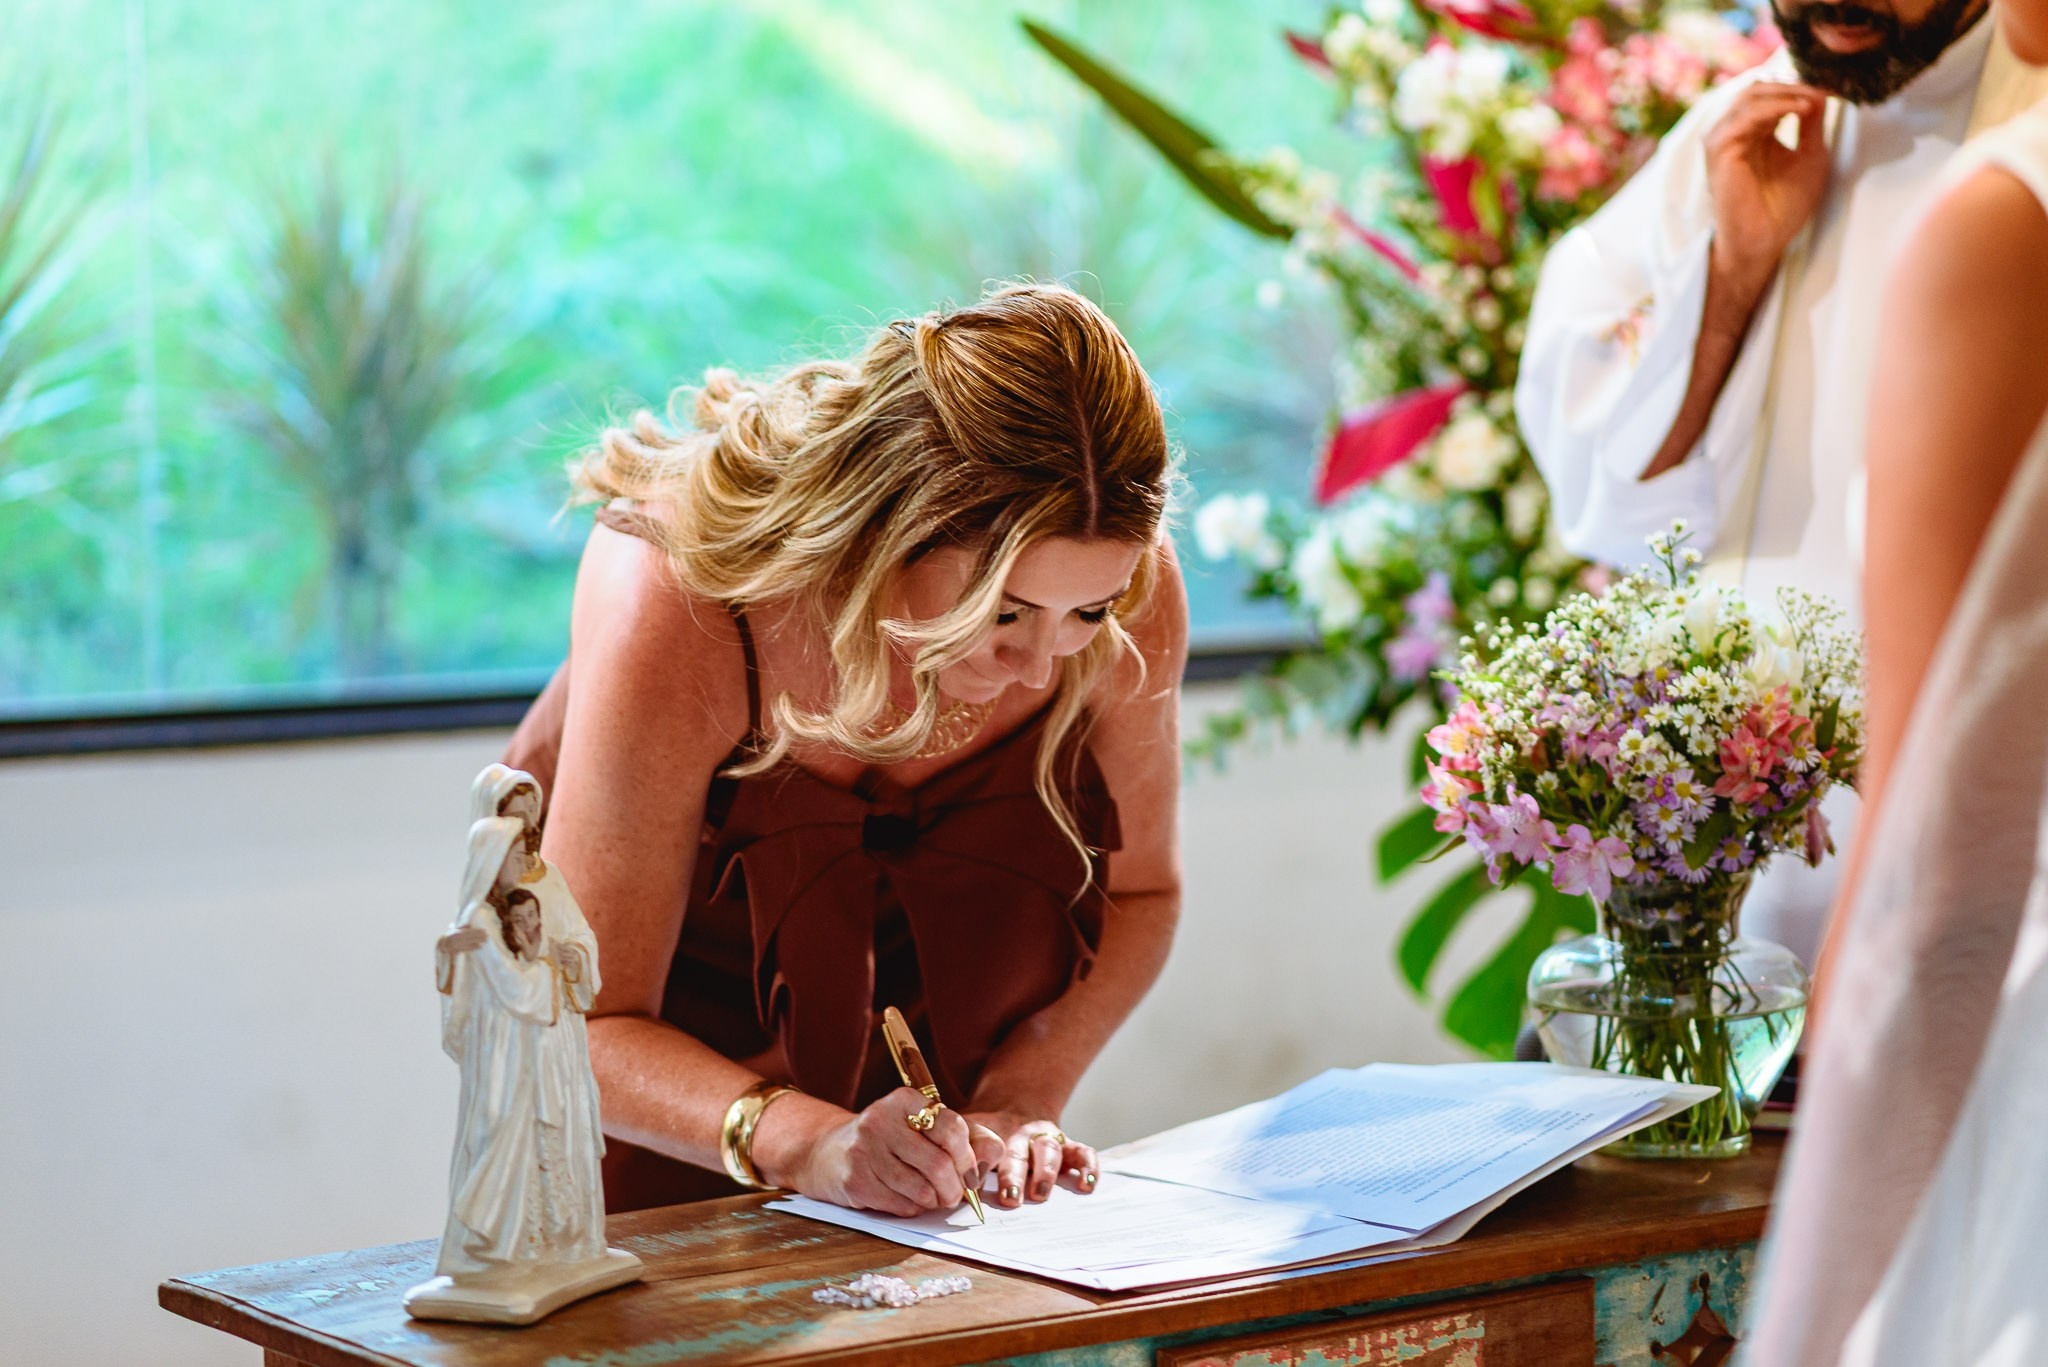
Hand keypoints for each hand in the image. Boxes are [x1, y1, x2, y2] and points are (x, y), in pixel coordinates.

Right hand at [438, 926, 486, 953]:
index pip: (469, 931)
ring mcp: (457, 944)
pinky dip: (473, 948)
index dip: (477, 931)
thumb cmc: (450, 935)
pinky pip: (466, 949)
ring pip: (469, 942)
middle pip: (470, 937)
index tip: (484, 930)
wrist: (442, 944)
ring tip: (485, 941)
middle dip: (479, 936)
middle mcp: (457, 938)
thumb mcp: (454, 929)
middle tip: (487, 936)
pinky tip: (479, 946)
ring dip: (477, 941)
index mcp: (457, 932)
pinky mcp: (457, 950)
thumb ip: (461, 927)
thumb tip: (468, 924)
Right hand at [770, 1087, 1002, 1217]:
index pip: (953, 1128)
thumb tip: (994, 1155)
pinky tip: (906, 1198)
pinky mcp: (854, 1180)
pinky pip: (900, 1205)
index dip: (969, 1158)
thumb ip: (968, 1137)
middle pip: (939, 1164)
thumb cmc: (891, 1141)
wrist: (829, 1153)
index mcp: (905, 1100)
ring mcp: (864, 1150)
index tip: (970, 1174)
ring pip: (921, 1189)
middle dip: (955, 1188)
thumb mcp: (925, 1128)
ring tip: (932, 1197)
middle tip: (955, 1196)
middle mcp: (881, 1119)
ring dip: (934, 1201)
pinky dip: (912, 1208)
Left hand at [968, 1110, 1099, 1206]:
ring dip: (1045, 1173)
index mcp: (993, 1133)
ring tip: (1039, 1195)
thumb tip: (945, 1188)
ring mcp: (1046, 1138)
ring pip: (1048, 1150)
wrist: (1013, 1101)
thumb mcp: (967, 1133)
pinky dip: (1088, 1166)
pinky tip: (1086, 1184)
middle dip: (1014, 1175)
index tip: (973, 1181)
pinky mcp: (1068, 1145)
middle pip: (1018, 1152)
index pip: (985, 1146)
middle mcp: (1021, 1134)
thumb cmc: (984, 1131)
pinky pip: (1082, 1152)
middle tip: (1009, 1197)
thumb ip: (958, 1156)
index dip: (980, 1162)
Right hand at [1704, 82, 1830, 300]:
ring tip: (1814, 100)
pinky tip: (1800, 110)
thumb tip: (1820, 93)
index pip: (1770, 95)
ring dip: (1785, 92)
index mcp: (1752, 134)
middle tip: (1824, 91)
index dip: (1800, 88)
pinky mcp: (1720, 151)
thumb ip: (1811, 125)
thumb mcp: (1809, 157)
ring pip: (1750, 96)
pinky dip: (1774, 107)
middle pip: (1758, 89)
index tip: (1832, 91)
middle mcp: (1734, 133)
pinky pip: (1745, 116)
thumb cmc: (1783, 208)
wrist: (1763, 241)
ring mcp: (1723, 140)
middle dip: (1793, 86)